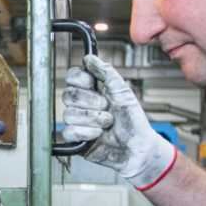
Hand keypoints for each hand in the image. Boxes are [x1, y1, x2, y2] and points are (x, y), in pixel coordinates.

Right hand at [60, 54, 176, 189]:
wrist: (138, 148)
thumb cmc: (134, 122)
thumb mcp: (123, 92)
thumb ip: (106, 72)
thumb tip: (89, 58)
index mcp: (93, 90)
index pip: (72, 77)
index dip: (81, 80)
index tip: (94, 85)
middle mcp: (83, 104)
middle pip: (68, 95)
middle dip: (92, 103)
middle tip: (107, 108)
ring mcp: (78, 121)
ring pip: (69, 114)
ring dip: (93, 120)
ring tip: (107, 124)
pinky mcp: (76, 138)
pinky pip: (69, 131)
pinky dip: (87, 133)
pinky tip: (98, 135)